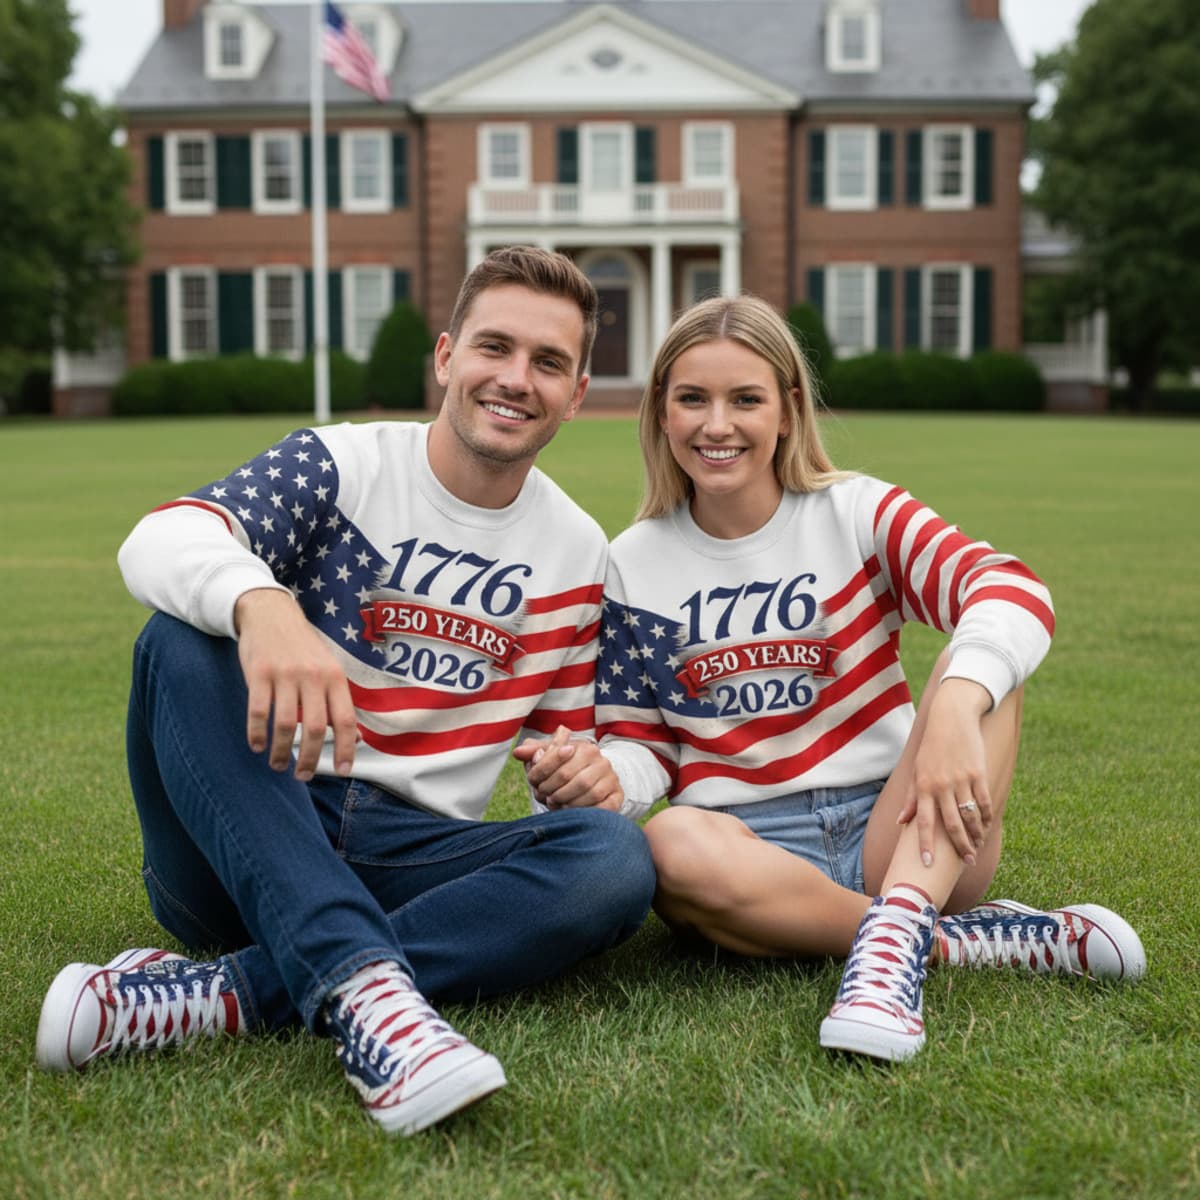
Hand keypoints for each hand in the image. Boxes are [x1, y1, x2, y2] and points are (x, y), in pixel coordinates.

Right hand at [234, 589, 357, 780]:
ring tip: (278, 765)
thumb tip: (355, 738)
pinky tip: (257, 746)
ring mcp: (285, 674)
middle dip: (310, 759)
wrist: (271, 613)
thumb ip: (337, 700)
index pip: (345, 720)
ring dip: (281, 751)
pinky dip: (256, 733)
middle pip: (315, 729)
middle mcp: (312, 676)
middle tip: (303, 776)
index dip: (347, 748)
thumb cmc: (303, 648)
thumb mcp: (328, 668)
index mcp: (334, 677)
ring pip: (285, 725)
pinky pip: (257, 711)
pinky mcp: (259, 673)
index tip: (343, 771)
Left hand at [512, 725, 623, 812]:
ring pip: (588, 792)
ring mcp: (611, 779)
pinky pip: (603, 806)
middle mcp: (601, 761)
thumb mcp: (552, 757)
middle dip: (552, 789)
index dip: (540, 771)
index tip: (532, 782)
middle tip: (544, 797)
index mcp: (584, 747)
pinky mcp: (617, 797)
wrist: (598, 780)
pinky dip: (586, 811)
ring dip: (567, 802)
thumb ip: (534, 752)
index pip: (557, 756)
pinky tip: (573, 812)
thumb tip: (517, 752)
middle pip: (571, 776)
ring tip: (556, 805)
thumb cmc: (569, 768)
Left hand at [897, 678, 992, 865]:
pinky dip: (987, 816)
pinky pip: (984, 801)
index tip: (927, 865)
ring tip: (977, 846)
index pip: (922, 822)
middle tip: (967, 863)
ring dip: (976, 835)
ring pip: (970, 816)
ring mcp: (961, 779)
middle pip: (950, 824)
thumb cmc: (931, 748)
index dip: (925, 844)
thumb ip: (911, 798)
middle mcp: (941, 785)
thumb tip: (900, 822)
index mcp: (923, 786)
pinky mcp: (978, 772)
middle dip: (959, 847)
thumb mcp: (916, 770)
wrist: (951, 718)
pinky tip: (987, 826)